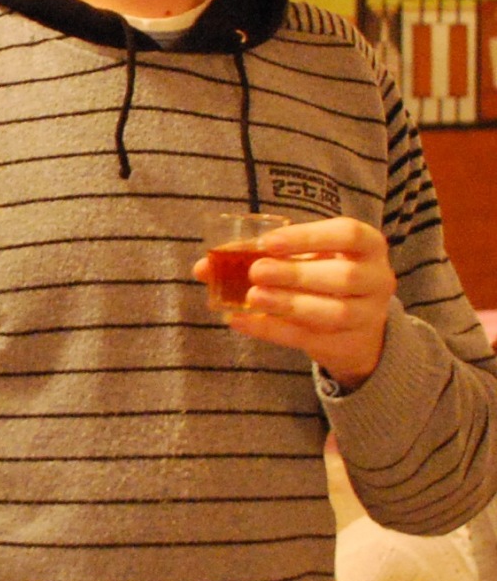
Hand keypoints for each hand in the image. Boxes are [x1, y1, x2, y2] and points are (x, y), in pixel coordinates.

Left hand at [193, 217, 395, 387]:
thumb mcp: (308, 257)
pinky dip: (271, 330)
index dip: (308, 238)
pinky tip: (241, 321)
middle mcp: (377, 280)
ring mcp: (366, 316)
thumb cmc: (326, 276)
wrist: (357, 326)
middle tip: (256, 272)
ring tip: (252, 297)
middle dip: (296, 274)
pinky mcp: (346, 345)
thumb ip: (264, 255)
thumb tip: (204, 267)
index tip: (269, 243)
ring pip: (332, 313)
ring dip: (288, 304)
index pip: (348, 234)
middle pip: (342, 277)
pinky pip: (308, 339)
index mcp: (369, 246)